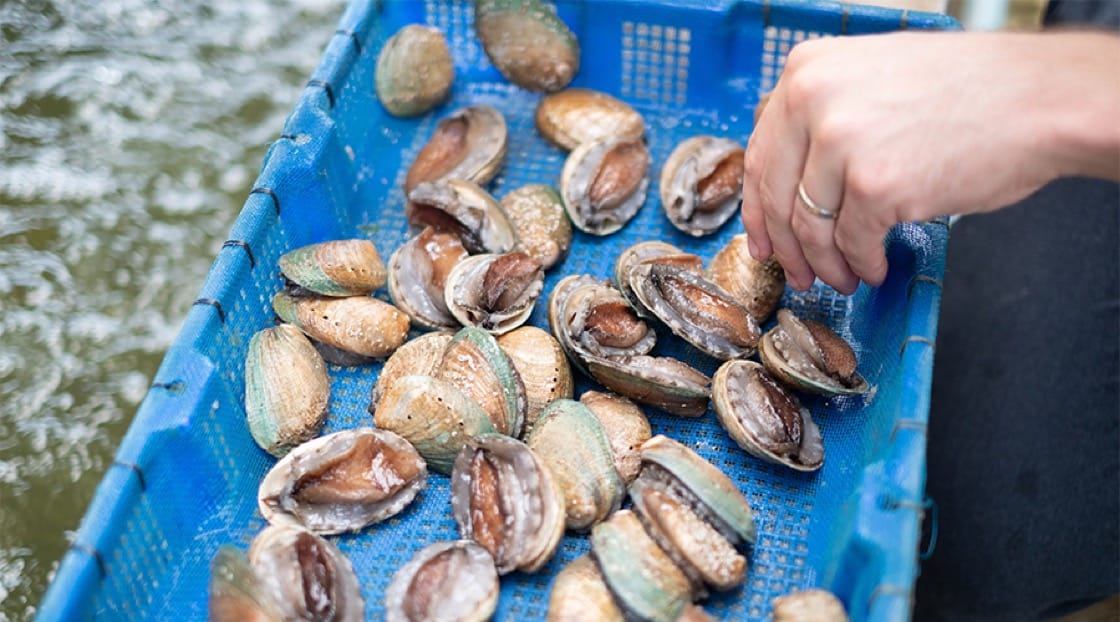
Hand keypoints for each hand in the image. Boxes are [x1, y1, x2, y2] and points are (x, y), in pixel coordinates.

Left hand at [741, 31, 1119, 293]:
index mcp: (807, 69)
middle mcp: (813, 100)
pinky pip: (852, 243)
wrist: (1039, 99)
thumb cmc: (968, 91)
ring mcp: (841, 143)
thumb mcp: (872, 76)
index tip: (764, 237)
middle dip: (787, 246)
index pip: (760, 152)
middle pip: (777, 194)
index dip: (758, 205)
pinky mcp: (874, 185)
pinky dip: (861, 263)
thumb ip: (823, 113)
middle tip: (798, 272)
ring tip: (843, 277)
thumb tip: (790, 173)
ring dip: (825, 263)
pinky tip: (875, 266)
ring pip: (811, 227)